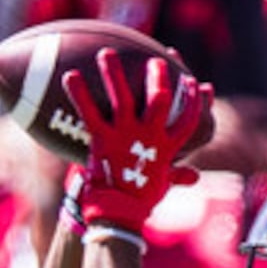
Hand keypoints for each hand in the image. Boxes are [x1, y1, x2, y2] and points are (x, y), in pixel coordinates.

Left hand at [62, 49, 205, 231]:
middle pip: (159, 98)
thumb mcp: (163, 186)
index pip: (188, 120)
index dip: (194, 101)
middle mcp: (149, 135)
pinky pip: (90, 112)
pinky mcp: (103, 139)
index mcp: (166, 147)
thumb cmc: (140, 202)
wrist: (119, 214)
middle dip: (159, 76)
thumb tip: (195, 176)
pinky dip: (79, 94)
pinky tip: (71, 76)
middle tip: (155, 59)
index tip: (193, 83)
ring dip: (114, 72)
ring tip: (106, 53)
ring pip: (122, 96)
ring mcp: (125, 134)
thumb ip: (178, 176)